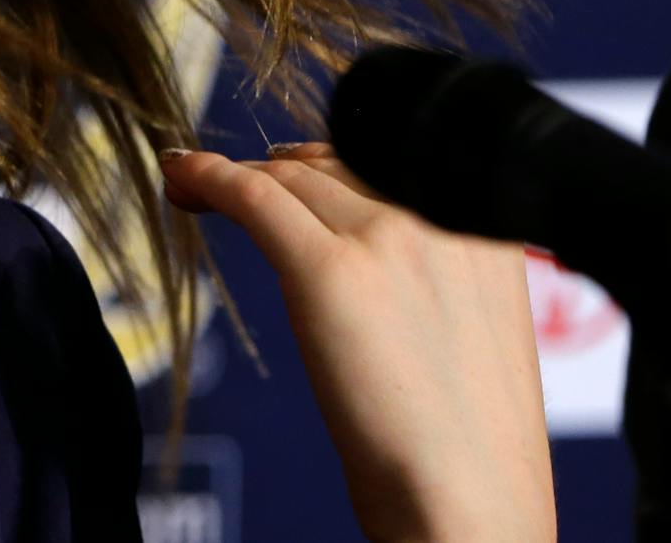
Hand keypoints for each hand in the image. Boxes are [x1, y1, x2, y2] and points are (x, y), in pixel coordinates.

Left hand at [161, 143, 554, 542]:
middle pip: (334, 163)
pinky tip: (183, 178)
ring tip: (198, 184)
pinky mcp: (330, 270)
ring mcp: (388, 236)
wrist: (472, 509)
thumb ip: (430, 273)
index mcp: (487, 224)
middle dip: (279, 172)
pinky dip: (209, 176)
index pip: (387, 162)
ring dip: (237, 175)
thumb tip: (363, 251)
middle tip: (237, 185)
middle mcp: (443, 212)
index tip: (288, 169)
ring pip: (290, 177)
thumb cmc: (469, 448)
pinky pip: (253, 197)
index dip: (325, 164)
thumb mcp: (474, 328)